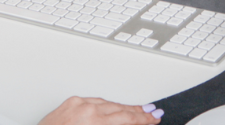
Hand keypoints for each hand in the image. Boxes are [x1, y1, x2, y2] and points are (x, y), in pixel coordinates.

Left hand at [38, 97, 162, 124]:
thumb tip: (129, 124)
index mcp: (94, 122)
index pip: (126, 118)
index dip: (143, 119)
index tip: (154, 118)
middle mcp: (87, 109)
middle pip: (119, 108)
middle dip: (137, 111)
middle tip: (151, 113)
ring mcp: (78, 103)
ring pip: (107, 103)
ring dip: (122, 107)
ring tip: (136, 110)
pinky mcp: (70, 101)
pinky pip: (93, 101)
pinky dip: (105, 105)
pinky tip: (112, 107)